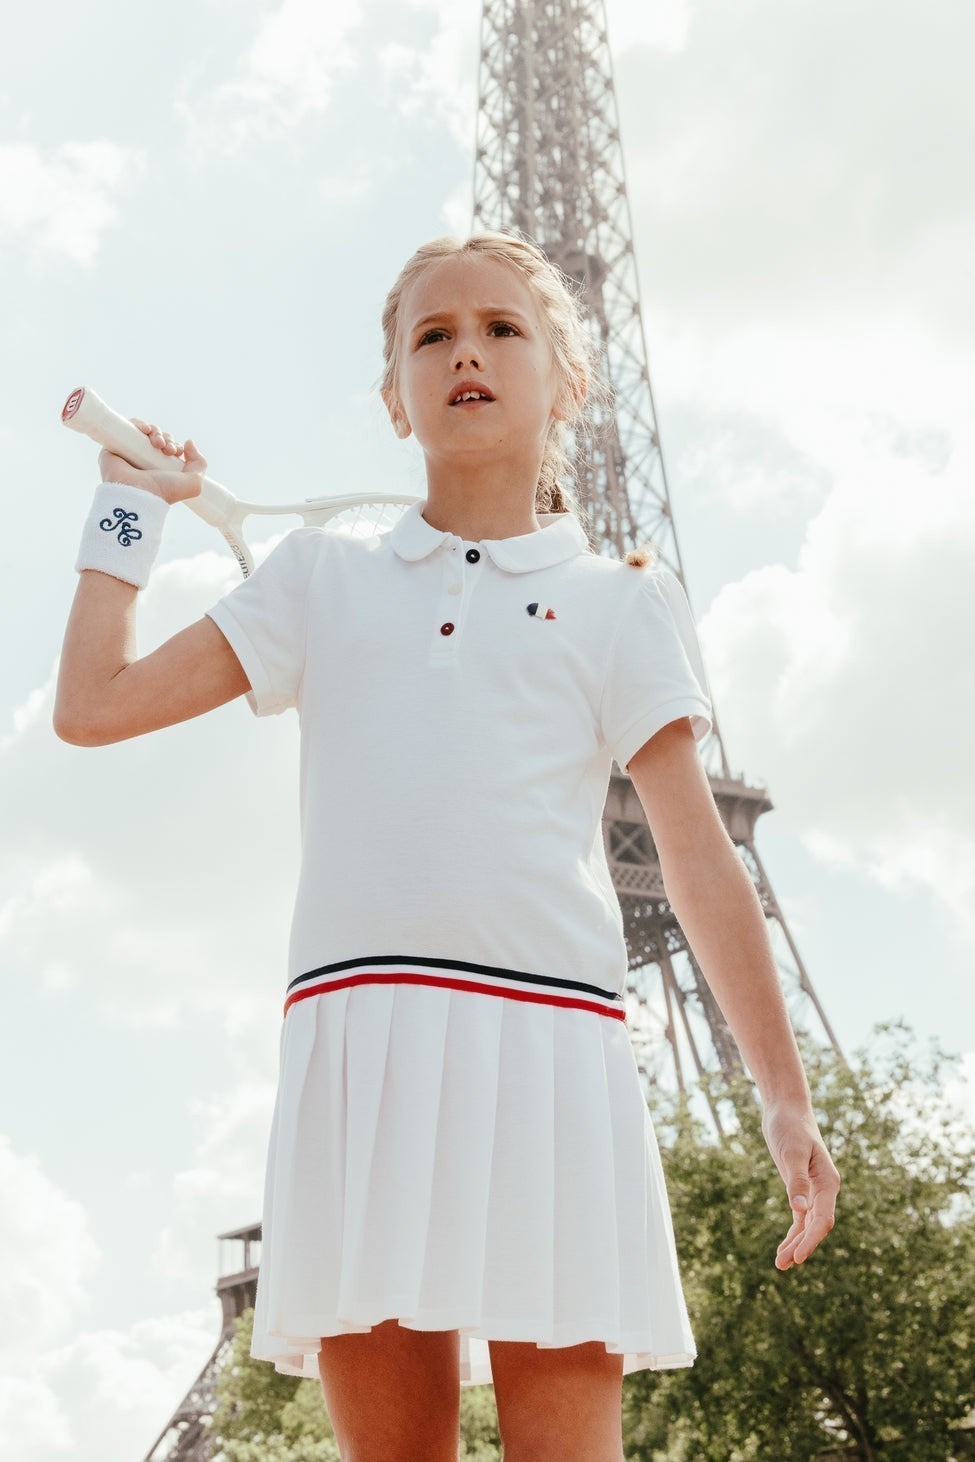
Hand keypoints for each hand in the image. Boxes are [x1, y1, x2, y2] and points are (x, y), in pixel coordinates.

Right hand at [98, 418, 207, 505]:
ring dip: (155, 432)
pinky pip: (128, 427)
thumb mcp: (193, 483)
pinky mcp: (114, 447)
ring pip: (145, 432)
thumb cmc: (163, 492)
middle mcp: (144, 461)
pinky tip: (145, 430)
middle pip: (158, 439)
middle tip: (167, 449)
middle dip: (166, 439)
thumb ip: (200, 464)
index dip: (174, 445)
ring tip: (157, 442)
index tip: (176, 452)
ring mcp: (129, 454)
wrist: (136, 494)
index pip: (168, 449)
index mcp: (160, 469)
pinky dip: (138, 424)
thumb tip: (189, 443)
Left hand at [761, 1099, 840, 1269]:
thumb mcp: (792, 1152)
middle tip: (783, 1265)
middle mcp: (824, 1190)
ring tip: (780, 1265)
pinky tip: (783, 1248)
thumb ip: (796, 1181)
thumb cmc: (791, 1127)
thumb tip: (799, 1211)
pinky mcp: (800, 1189)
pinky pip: (799, 1217)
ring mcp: (813, 1191)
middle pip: (816, 1226)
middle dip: (801, 1246)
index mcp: (828, 1183)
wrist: (786, 1109)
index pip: (822, 1219)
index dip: (811, 1240)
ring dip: (795, 1243)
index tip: (797, 1257)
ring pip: (807, 1225)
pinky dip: (792, 1232)